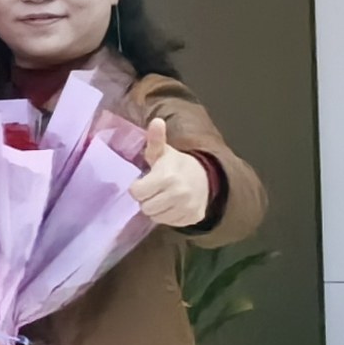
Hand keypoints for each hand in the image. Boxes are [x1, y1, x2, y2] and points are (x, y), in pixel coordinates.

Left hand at [133, 113, 214, 231]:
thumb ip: (155, 139)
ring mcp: (187, 207)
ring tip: (164, 196)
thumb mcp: (163, 152)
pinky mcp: (194, 217)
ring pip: (156, 217)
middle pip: (145, 207)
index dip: (138, 187)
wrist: (206, 177)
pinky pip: (170, 223)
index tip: (144, 181)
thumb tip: (156, 121)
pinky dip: (169, 216)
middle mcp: (178, 194)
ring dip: (157, 208)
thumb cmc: (176, 164)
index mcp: (167, 177)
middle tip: (155, 189)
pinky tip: (174, 204)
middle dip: (147, 199)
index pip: (137, 192)